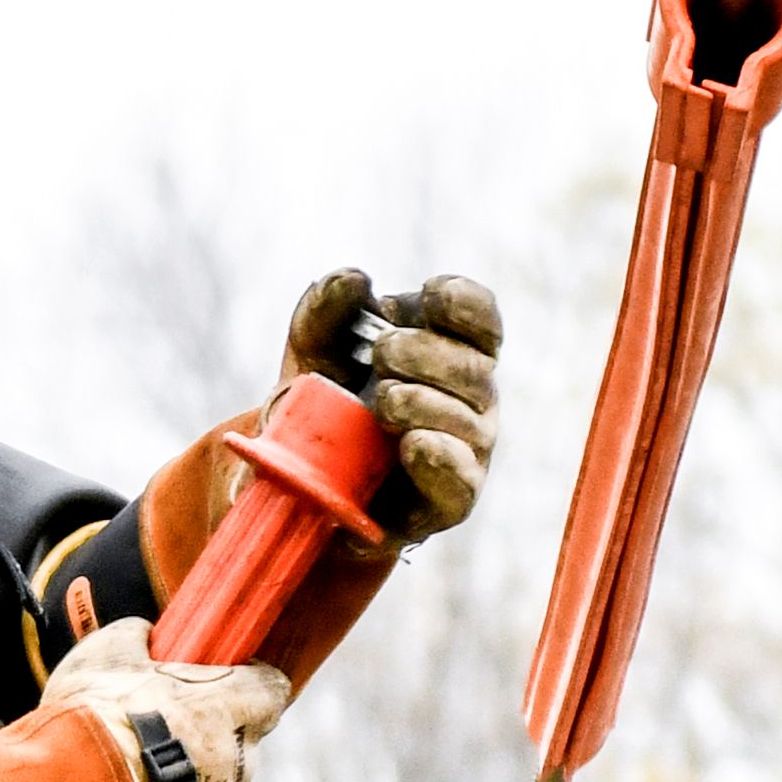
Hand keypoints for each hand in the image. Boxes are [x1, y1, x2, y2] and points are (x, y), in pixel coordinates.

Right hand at [42, 620, 292, 781]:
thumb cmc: (98, 719)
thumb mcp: (104, 656)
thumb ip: (134, 639)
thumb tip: (143, 634)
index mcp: (228, 708)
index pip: (270, 690)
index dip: (250, 687)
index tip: (229, 684)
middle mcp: (239, 764)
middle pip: (240, 749)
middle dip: (208, 743)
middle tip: (159, 737)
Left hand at [286, 267, 504, 540]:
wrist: (299, 484)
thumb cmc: (319, 406)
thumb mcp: (311, 352)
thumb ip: (326, 309)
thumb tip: (356, 280)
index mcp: (448, 351)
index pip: (482, 321)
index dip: (465, 304)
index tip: (430, 295)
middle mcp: (469, 399)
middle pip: (476, 367)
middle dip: (428, 352)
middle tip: (382, 353)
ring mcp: (465, 450)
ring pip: (469, 421)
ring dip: (422, 403)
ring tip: (382, 401)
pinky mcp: (449, 500)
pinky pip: (461, 481)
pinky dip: (439, 459)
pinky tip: (413, 443)